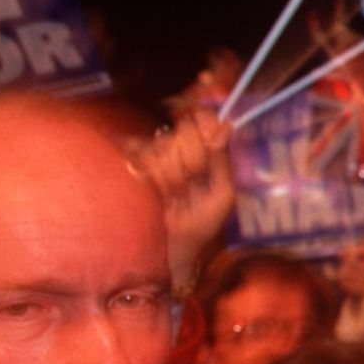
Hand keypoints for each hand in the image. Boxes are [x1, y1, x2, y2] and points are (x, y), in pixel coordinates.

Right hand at [131, 109, 234, 289]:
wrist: (170, 244)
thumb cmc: (202, 223)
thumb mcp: (221, 194)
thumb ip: (222, 160)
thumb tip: (225, 126)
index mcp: (208, 151)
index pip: (204, 119)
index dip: (205, 126)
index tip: (208, 144)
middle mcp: (183, 147)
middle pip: (185, 132)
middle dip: (191, 161)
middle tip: (192, 184)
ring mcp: (159, 154)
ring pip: (164, 146)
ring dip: (172, 174)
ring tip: (175, 194)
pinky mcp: (138, 164)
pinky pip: (144, 155)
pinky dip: (153, 174)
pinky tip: (157, 189)